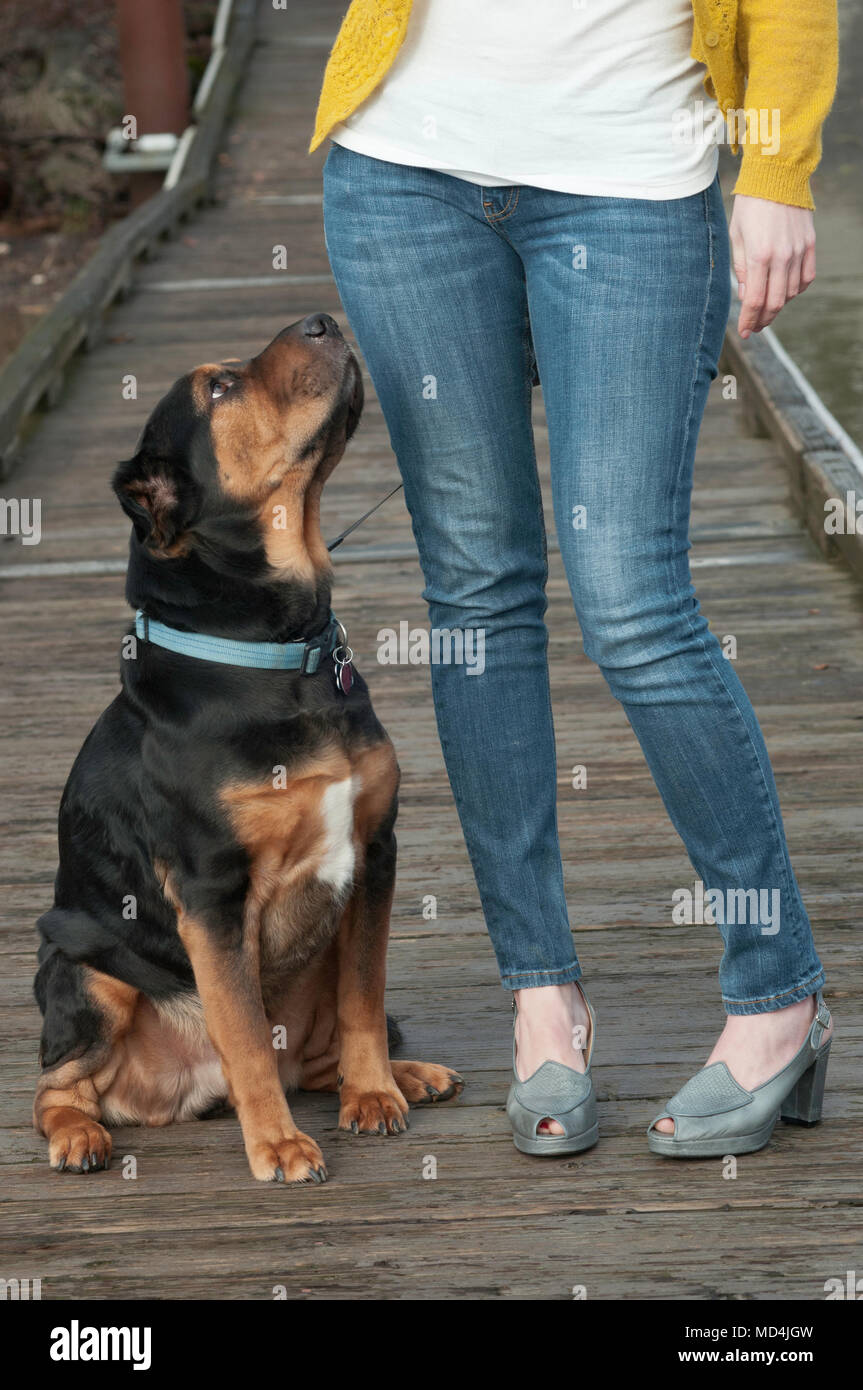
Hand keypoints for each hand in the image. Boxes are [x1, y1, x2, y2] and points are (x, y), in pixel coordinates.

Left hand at [729, 195, 815, 338]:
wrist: (777, 175)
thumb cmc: (751, 204)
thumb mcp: (736, 236)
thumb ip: (740, 268)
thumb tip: (744, 296)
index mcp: (758, 256)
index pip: (754, 300)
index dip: (748, 321)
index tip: (743, 332)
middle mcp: (781, 257)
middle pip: (774, 302)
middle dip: (762, 320)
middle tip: (754, 327)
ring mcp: (798, 251)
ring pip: (791, 293)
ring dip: (778, 307)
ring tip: (766, 310)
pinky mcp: (810, 244)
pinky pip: (806, 277)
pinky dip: (796, 290)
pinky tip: (786, 292)